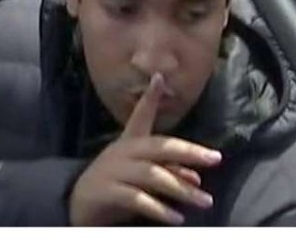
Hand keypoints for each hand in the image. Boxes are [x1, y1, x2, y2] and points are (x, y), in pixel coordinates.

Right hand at [69, 73, 222, 225]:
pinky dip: (158, 209)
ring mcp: (112, 171)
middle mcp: (121, 152)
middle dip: (187, 151)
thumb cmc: (116, 184)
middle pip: (157, 147)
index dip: (149, 98)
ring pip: (152, 175)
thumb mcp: (142, 177)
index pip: (140, 117)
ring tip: (205, 200)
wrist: (80, 205)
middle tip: (215, 158)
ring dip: (181, 188)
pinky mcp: (106, 192)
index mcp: (128, 143)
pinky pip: (136, 199)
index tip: (159, 77)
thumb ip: (168, 173)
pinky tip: (176, 217)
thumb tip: (196, 176)